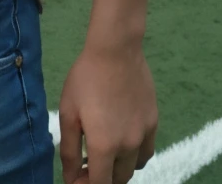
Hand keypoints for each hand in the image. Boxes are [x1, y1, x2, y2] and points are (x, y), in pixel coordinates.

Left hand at [58, 42, 157, 183]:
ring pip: (133, 167)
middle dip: (100, 178)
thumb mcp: (68, 113)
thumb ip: (69, 150)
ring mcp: (144, 135)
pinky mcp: (153, 122)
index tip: (75, 177)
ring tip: (102, 153)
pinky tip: (121, 141)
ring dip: (117, 169)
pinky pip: (146, 151)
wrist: (116, 50)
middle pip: (118, 179)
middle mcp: (129, 146)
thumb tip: (70, 177)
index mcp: (105, 145)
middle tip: (85, 164)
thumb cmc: (85, 78)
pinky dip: (133, 156)